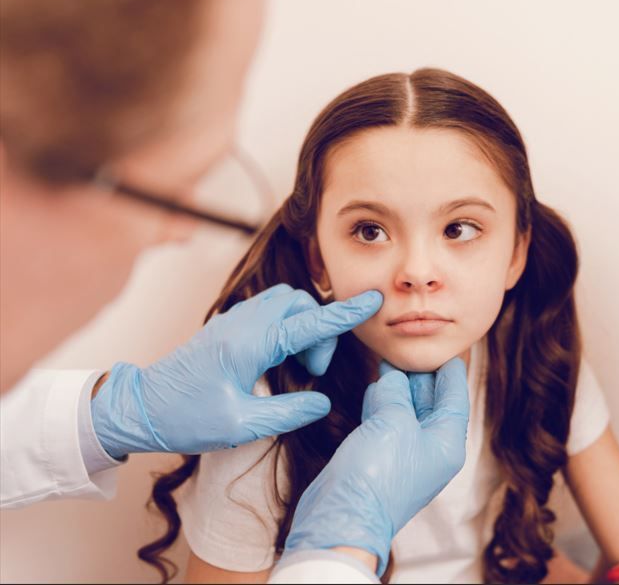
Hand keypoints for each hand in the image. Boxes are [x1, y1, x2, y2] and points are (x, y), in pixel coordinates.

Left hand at [91, 284, 381, 457]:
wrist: (138, 408)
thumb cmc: (186, 419)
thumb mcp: (241, 425)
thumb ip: (288, 413)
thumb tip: (323, 402)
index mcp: (249, 344)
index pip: (309, 323)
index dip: (344, 314)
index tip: (373, 300)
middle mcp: (242, 323)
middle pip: (300, 303)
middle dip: (319, 330)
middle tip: (312, 372)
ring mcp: (232, 320)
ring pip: (285, 302)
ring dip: (302, 325)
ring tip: (297, 367)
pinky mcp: (226, 325)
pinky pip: (269, 309)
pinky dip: (286, 325)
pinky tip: (279, 358)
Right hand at [280, 359, 469, 576]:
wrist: (344, 515)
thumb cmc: (377, 473)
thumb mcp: (393, 420)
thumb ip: (396, 392)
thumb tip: (393, 377)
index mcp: (447, 443)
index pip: (455, 398)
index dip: (450, 371)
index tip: (448, 349)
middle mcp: (430, 449)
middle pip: (431, 402)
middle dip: (420, 375)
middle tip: (410, 348)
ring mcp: (404, 454)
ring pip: (406, 411)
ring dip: (399, 387)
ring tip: (391, 361)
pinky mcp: (380, 457)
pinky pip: (387, 423)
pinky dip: (382, 403)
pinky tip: (376, 388)